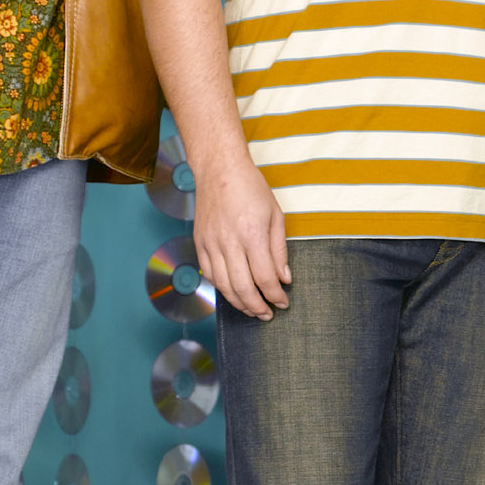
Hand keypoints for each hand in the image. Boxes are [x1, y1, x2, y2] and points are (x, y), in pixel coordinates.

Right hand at [193, 158, 289, 318]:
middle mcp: (228, 242)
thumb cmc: (250, 188)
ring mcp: (210, 243)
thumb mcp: (275, 215)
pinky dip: (221, 288)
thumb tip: (284, 278)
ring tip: (252, 309)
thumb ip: (279, 250)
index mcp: (252, 234)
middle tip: (267, 314)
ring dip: (239, 303)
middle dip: (257, 306)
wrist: (219, 169)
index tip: (282, 302)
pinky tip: (233, 292)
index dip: (275, 295)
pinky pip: (209, 274)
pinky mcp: (200, 243)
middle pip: (242, 287)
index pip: (264, 277)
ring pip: (223, 285)